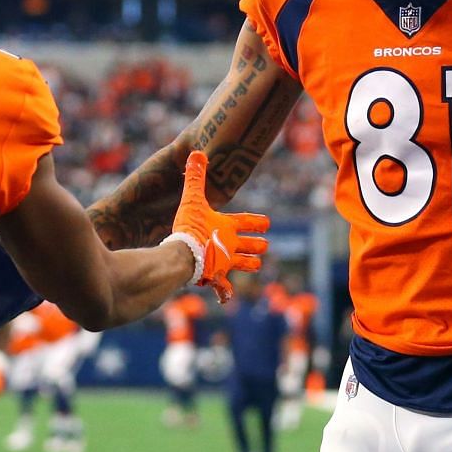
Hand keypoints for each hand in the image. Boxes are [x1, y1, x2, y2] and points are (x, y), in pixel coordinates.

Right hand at [166, 152, 268, 302]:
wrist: (184, 255)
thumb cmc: (189, 226)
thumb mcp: (192, 199)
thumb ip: (194, 177)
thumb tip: (197, 152)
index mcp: (228, 227)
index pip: (249, 222)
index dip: (258, 222)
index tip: (268, 223)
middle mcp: (231, 246)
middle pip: (251, 246)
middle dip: (257, 246)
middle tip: (264, 246)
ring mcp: (225, 263)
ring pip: (243, 265)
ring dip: (249, 265)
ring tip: (257, 266)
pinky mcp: (215, 278)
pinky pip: (222, 288)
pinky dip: (225, 293)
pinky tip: (226, 299)